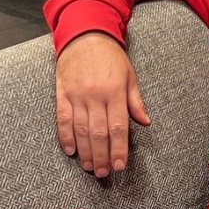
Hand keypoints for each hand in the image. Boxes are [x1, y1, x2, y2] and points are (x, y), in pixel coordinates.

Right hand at [55, 32, 150, 177]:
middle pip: (99, 133)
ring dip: (85, 152)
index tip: (120, 166)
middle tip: (104, 173)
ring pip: (81, 130)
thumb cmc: (111, 57)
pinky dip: (66, 136)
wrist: (85, 35)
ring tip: (89, 167)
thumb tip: (145, 122)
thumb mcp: (130, 77)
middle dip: (102, 156)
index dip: (119, 149)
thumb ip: (135, 102)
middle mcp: (95, 96)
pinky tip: (71, 151)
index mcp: (114, 93)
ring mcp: (76, 95)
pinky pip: (62, 119)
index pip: (118, 127)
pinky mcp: (62, 94)